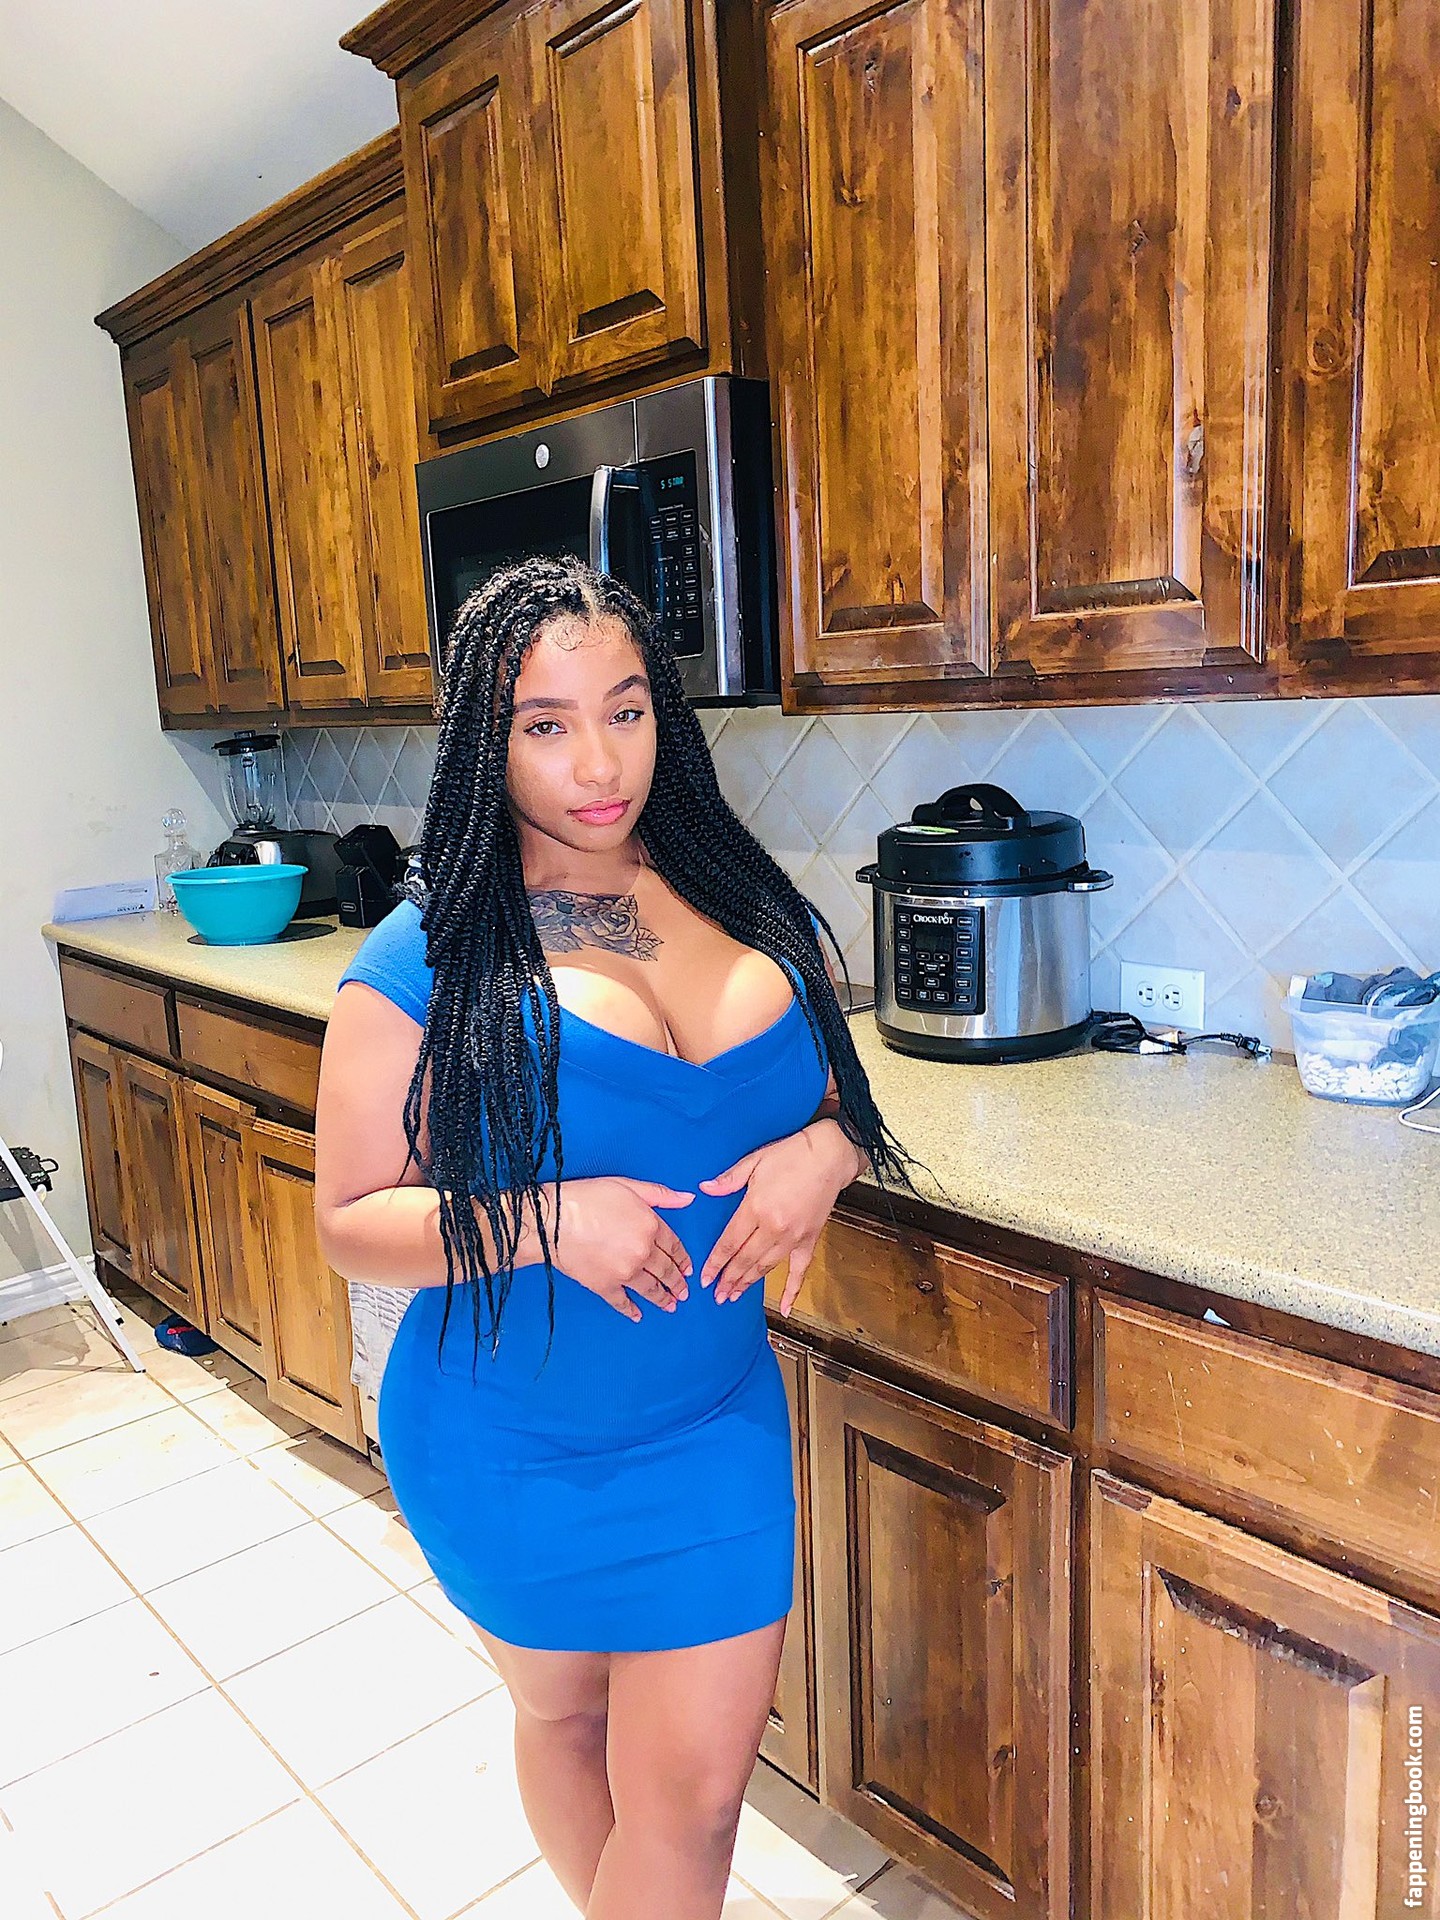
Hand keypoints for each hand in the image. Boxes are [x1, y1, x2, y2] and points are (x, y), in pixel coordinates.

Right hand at [549, 1178, 693, 1321]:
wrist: (553, 1221)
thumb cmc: (586, 1199)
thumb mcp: (627, 1186)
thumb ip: (660, 1194)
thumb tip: (688, 1199)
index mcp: (651, 1226)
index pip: (675, 1246)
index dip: (683, 1259)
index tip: (687, 1269)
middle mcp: (643, 1252)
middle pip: (666, 1270)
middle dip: (677, 1283)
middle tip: (683, 1292)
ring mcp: (625, 1272)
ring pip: (651, 1289)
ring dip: (663, 1299)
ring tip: (670, 1305)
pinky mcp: (605, 1286)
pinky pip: (622, 1302)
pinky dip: (631, 1310)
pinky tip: (637, 1315)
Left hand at [697, 1120, 864, 1311]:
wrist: (829, 1155)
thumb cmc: (792, 1154)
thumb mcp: (754, 1161)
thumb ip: (729, 1179)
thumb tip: (705, 1188)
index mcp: (757, 1208)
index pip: (730, 1242)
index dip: (716, 1262)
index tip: (705, 1277)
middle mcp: (774, 1228)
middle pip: (745, 1260)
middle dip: (728, 1279)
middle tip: (716, 1294)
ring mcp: (794, 1237)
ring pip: (766, 1267)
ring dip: (748, 1283)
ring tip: (733, 1296)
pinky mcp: (810, 1240)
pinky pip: (800, 1270)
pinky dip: (792, 1290)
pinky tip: (785, 1307)